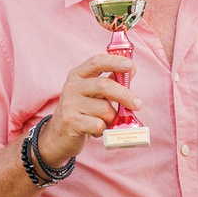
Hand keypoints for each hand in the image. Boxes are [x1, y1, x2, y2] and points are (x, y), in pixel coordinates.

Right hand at [35, 53, 143, 168]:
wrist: (59, 135)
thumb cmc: (82, 111)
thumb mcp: (93, 93)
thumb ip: (111, 81)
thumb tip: (132, 70)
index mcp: (78, 75)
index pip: (96, 62)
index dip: (114, 61)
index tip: (130, 65)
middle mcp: (72, 87)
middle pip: (104, 85)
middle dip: (124, 95)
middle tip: (138, 104)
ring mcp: (69, 104)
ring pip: (104, 109)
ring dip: (112, 118)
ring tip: (106, 122)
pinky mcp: (71, 122)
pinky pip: (98, 125)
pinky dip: (103, 130)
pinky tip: (96, 130)